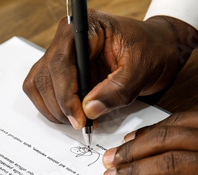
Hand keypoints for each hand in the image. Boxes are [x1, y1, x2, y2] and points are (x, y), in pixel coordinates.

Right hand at [23, 9, 197, 128]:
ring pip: (38, 84)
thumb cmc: (153, 50)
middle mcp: (68, 38)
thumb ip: (117, 90)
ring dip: (54, 108)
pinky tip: (73, 115)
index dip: (65, 94)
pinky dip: (53, 107)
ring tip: (79, 120)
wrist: (158, 49)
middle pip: (45, 75)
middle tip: (81, 124)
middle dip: (60, 105)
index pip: (61, 62)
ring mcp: (62, 53)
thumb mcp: (143, 69)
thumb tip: (89, 109)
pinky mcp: (62, 70)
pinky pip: (43, 89)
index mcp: (87, 27)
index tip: (78, 118)